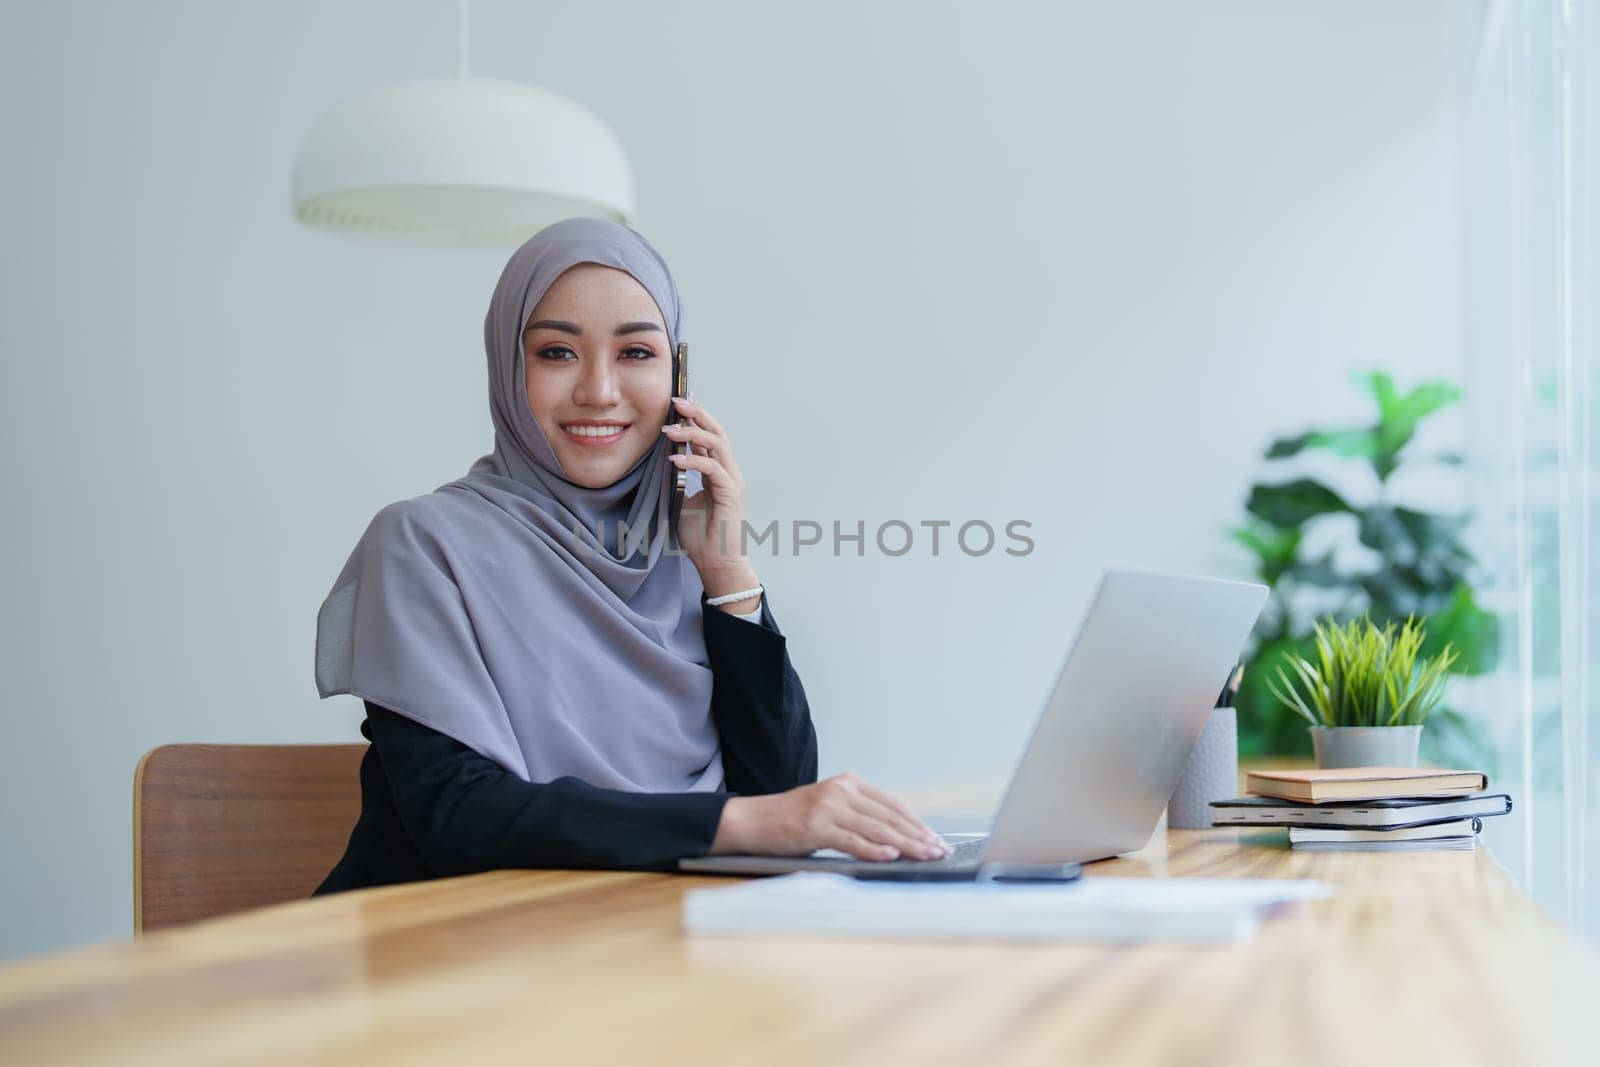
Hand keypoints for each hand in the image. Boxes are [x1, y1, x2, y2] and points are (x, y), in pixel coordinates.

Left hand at [661, 394, 750, 582]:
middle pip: (717, 431)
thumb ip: (677, 479)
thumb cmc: (700, 535)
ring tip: (669, 428)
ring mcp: (732, 481)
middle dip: (696, 413)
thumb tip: (660, 459)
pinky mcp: (731, 493)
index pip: (709, 436)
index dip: (696, 417)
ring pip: (717, 444)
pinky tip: (674, 458)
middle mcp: (728, 472)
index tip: (678, 402)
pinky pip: (712, 468)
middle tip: (675, 402)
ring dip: (693, 432)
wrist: (715, 562)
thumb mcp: (680, 499)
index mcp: (718, 472)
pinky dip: (693, 459)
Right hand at [708, 772, 950, 861]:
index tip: (935, 838)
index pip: (892, 803)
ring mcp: (828, 807)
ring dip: (905, 845)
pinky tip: (891, 856)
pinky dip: (874, 849)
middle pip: (889, 816)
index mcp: (849, 783)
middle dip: (918, 836)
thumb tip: (897, 839)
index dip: (917, 822)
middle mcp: (842, 790)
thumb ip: (860, 816)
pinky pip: (852, 840)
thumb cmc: (793, 820)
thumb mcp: (830, 808)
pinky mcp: (816, 826)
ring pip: (877, 829)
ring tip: (925, 856)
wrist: (754, 820)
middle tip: (939, 850)